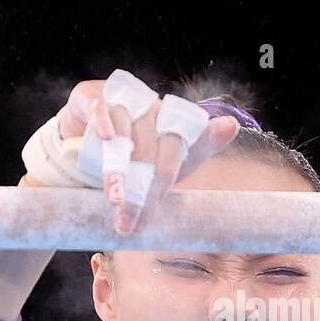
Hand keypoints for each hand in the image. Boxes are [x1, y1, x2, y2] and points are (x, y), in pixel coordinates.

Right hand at [57, 74, 240, 233]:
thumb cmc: (137, 155)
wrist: (86, 144)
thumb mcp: (168, 162)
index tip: (168, 188)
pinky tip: (106, 138)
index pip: (179, 148)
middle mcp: (150, 108)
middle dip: (141, 191)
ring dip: (119, 171)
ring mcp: (121, 101)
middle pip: (151, 149)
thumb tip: (233, 124)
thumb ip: (199, 150)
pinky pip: (98, 106)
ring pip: (125, 134)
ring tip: (115, 201)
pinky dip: (103, 120)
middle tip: (132, 223)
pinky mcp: (90, 96)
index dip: (169, 173)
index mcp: (173, 124)